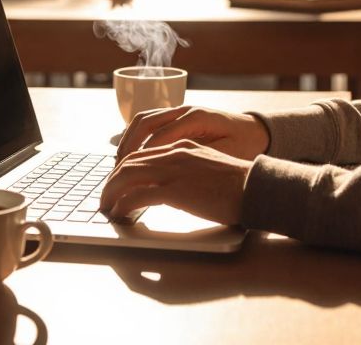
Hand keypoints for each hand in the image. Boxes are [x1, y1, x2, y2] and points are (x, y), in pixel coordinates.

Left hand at [100, 139, 251, 224]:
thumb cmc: (238, 183)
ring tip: (106, 207)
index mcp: (182, 146)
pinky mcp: (175, 189)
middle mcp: (174, 153)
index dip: (124, 169)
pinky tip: (119, 214)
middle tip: (105, 197)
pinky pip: (137, 195)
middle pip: (129, 162)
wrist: (256, 187)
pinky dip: (123, 204)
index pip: (142, 153)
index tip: (117, 183)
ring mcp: (173, 170)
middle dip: (111, 181)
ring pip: (127, 176)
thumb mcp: (208, 167)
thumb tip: (172, 189)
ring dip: (111, 192)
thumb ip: (188, 171)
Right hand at [116, 105, 269, 160]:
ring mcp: (180, 110)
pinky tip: (130, 153)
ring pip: (143, 118)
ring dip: (128, 139)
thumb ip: (202, 160)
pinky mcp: (177, 116)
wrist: (256, 131)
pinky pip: (149, 121)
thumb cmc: (244, 145)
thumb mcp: (227, 155)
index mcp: (198, 118)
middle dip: (129, 146)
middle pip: (145, 122)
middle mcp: (185, 110)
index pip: (160, 136)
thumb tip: (175, 171)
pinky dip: (135, 135)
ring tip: (119, 162)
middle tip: (118, 170)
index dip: (143, 156)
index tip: (130, 176)